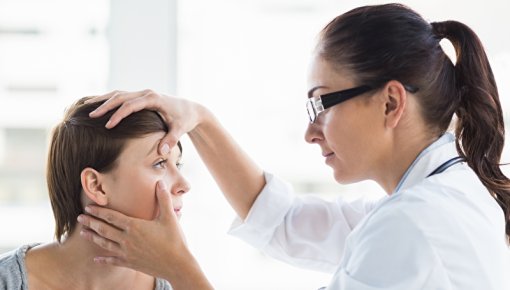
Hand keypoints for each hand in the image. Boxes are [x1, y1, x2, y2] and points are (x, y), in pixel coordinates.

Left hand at [77, 181, 212, 288]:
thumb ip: (163, 199)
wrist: (177, 264)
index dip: (99, 211)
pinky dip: (103, 259)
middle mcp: (127, 239)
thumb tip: (160, 182)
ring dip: (93, 237)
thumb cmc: (174, 240)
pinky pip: (113, 260)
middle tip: (80, 218)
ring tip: (83, 233)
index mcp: (134, 226)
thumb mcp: (169, 217)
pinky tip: (96, 259)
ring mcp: (127, 252)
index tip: (88, 207)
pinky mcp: (130, 263)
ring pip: (105, 244)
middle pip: (104, 229)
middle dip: (91, 223)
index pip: (112, 217)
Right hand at [86, 89, 206, 154]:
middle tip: (91, 116)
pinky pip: (121, 96)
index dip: (118, 116)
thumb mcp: (180, 129)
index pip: (130, 106)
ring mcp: (142, 93)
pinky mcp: (140, 97)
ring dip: (103, 100)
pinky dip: (109, 100)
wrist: (190, 109)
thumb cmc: (184, 119)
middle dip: (105, 106)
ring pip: (118, 94)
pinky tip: (97, 106)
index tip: (107, 126)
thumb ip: (170, 140)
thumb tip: (162, 153)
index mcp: (153, 99)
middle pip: (120, 97)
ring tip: (87, 109)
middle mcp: (146, 93)